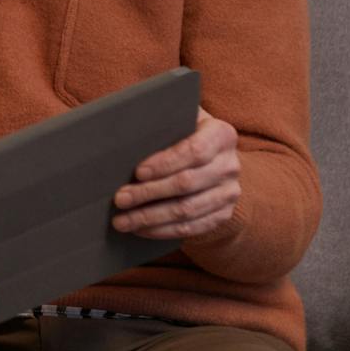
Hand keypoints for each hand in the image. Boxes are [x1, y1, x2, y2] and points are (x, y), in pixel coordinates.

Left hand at [113, 108, 240, 238]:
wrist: (212, 159)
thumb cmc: (182, 133)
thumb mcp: (177, 120)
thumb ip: (160, 121)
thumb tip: (121, 127)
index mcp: (221, 134)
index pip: (195, 150)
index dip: (165, 163)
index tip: (138, 172)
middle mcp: (230, 164)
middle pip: (187, 183)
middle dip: (148, 193)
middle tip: (120, 199)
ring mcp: (229, 192)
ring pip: (187, 210)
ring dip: (150, 217)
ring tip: (122, 220)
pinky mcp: (224, 214)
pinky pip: (192, 227)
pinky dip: (163, 230)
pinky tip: (140, 229)